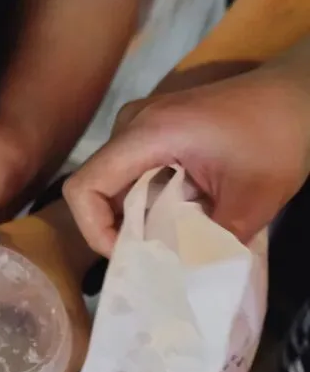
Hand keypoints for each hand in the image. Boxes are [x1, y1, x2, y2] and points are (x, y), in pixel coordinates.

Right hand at [65, 66, 309, 255]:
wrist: (303, 90)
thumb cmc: (281, 135)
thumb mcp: (252, 202)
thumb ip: (210, 244)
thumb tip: (180, 281)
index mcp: (148, 135)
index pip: (84, 188)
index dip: (94, 230)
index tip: (130, 253)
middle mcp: (132, 123)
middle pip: (97, 187)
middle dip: (120, 228)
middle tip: (157, 252)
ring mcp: (140, 121)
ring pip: (114, 181)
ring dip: (136, 214)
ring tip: (173, 232)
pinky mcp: (153, 125)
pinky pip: (131, 169)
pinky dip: (147, 197)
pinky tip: (182, 208)